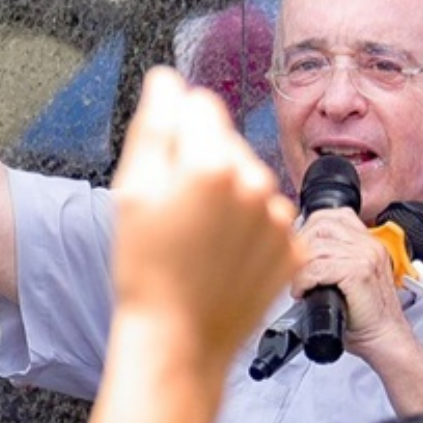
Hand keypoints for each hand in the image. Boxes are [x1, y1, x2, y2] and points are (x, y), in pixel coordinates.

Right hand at [111, 69, 301, 362]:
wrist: (179, 341)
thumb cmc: (147, 272)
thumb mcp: (131, 191)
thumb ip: (154, 125)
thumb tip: (166, 82)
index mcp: (212, 163)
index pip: (200, 103)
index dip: (174, 128)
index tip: (162, 164)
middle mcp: (255, 183)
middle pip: (225, 141)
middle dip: (200, 161)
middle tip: (173, 209)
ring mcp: (279, 217)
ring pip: (248, 178)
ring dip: (224, 194)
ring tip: (196, 237)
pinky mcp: (291, 246)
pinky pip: (265, 215)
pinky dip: (246, 227)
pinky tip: (219, 254)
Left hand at [289, 208, 410, 363]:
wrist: (386, 338)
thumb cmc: (365, 315)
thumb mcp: (349, 277)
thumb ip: (331, 259)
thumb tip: (294, 252)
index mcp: (368, 242)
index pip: (330, 216)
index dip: (307, 230)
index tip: (296, 249)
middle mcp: (368, 245)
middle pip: (320, 225)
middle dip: (299, 245)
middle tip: (294, 268)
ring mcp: (365, 257)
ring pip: (315, 247)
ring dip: (298, 266)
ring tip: (298, 284)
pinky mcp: (359, 274)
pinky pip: (317, 268)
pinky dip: (302, 281)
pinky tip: (302, 292)